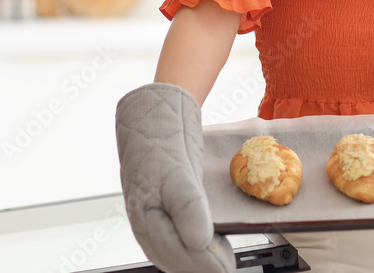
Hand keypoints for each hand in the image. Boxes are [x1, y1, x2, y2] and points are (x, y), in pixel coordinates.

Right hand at [115, 83, 233, 272]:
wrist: (154, 115)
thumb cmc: (159, 141)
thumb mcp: (176, 171)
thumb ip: (188, 208)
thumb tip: (199, 242)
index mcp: (145, 219)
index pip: (176, 256)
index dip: (203, 267)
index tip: (225, 270)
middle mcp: (149, 225)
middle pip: (176, 260)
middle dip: (203, 267)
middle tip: (229, 268)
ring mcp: (157, 219)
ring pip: (177, 252)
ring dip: (200, 260)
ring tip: (225, 261)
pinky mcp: (168, 211)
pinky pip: (180, 238)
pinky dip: (198, 246)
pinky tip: (214, 244)